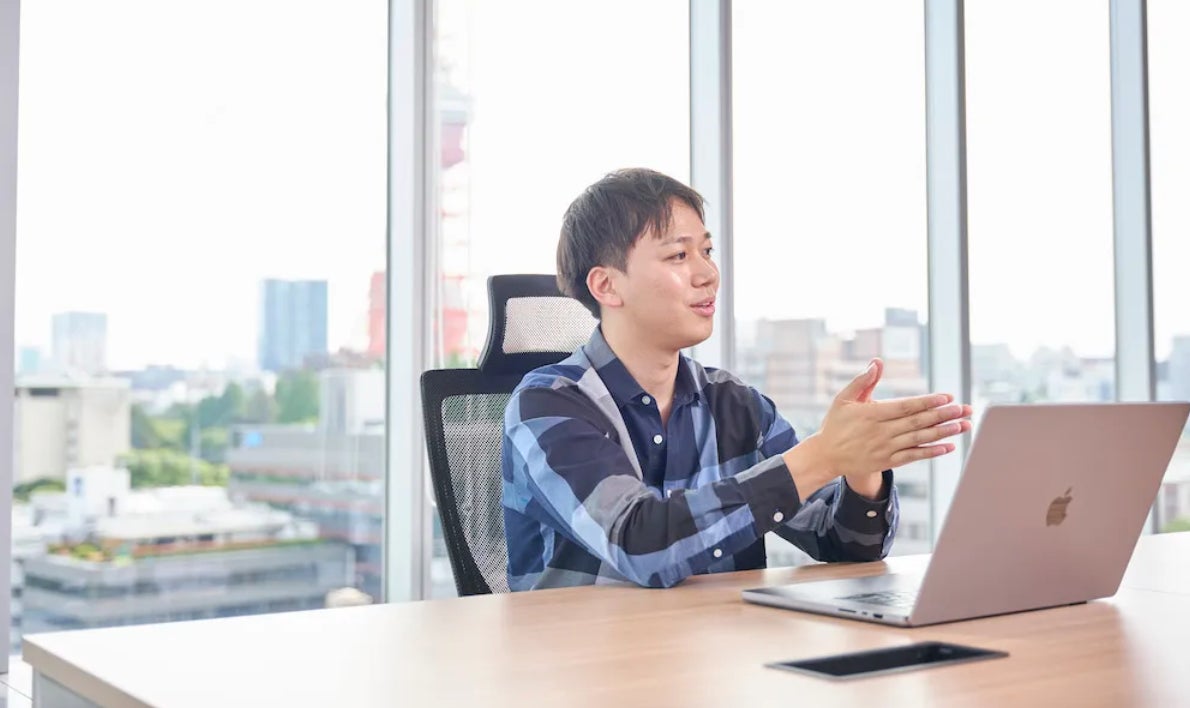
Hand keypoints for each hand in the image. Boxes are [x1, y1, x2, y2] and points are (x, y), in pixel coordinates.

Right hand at [816, 358, 971, 487]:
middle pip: (917, 422)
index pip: (905, 406)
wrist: (826, 455)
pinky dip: (931, 452)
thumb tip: (877, 362)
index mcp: (872, 414)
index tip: (946, 397)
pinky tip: (947, 447)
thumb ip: (862, 380)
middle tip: (963, 409)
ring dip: (942, 432)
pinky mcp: (887, 462)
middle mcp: (881, 432)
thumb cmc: (836, 424)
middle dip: (943, 415)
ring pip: (919, 438)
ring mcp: (886, 448)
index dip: (927, 402)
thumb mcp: (844, 398)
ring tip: (962, 425)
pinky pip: (913, 456)